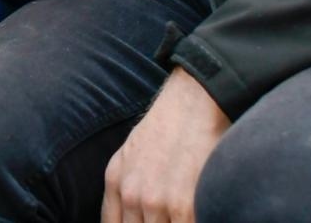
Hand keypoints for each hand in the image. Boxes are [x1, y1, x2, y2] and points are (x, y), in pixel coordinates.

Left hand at [101, 69, 230, 222]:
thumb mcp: (131, 153)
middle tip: (165, 218)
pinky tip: (194, 217)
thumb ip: (125, 188)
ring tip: (180, 216)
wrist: (194, 100)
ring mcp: (156, 202)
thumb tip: (130, 217)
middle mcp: (131, 195)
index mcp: (116, 182)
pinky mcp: (184, 206)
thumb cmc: (170, 125)